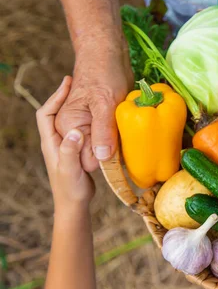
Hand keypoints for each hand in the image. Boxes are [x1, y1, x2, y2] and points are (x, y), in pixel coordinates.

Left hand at [37, 76, 94, 209]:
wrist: (74, 205)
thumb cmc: (71, 189)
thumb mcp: (70, 170)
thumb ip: (70, 151)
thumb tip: (74, 132)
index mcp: (50, 143)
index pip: (45, 113)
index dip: (55, 97)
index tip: (68, 84)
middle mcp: (56, 141)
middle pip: (56, 113)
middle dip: (65, 97)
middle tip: (79, 83)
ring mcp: (67, 145)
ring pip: (69, 120)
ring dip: (78, 108)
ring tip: (90, 96)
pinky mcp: (78, 150)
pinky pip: (81, 129)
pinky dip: (88, 121)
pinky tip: (100, 119)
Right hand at [55, 46, 130, 171]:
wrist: (108, 53)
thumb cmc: (103, 73)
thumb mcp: (104, 103)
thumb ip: (102, 130)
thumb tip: (103, 157)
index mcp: (70, 127)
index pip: (87, 160)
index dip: (105, 160)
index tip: (122, 151)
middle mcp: (77, 129)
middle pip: (99, 156)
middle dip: (114, 153)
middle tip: (130, 139)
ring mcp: (91, 125)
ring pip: (109, 148)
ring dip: (121, 143)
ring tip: (133, 132)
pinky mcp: (104, 121)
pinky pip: (115, 137)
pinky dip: (124, 134)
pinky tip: (133, 128)